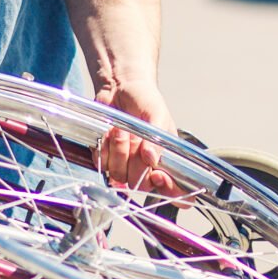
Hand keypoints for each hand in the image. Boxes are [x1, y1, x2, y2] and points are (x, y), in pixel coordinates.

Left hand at [94, 78, 179, 195]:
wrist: (120, 87)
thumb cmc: (145, 100)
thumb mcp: (157, 115)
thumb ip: (157, 139)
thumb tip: (152, 158)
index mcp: (167, 159)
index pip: (175, 191)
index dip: (168, 190)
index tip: (157, 174)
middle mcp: (146, 167)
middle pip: (141, 185)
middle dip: (136, 162)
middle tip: (135, 138)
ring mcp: (125, 164)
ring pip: (119, 175)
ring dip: (118, 151)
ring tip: (120, 130)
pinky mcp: (106, 158)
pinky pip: (102, 164)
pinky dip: (103, 148)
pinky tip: (108, 133)